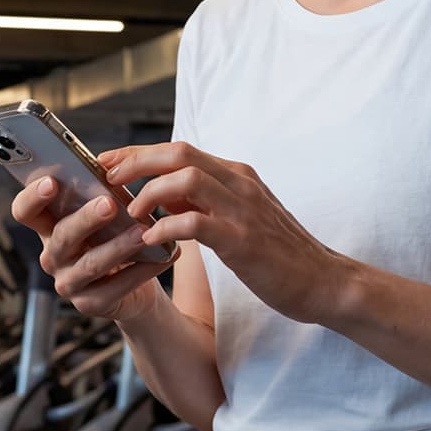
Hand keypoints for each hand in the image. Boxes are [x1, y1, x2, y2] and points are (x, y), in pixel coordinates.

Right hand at [10, 175, 171, 323]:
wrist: (136, 281)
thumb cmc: (116, 237)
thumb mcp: (106, 212)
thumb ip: (100, 192)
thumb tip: (111, 165)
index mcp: (49, 227)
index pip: (25, 211)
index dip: (33, 197)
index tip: (51, 181)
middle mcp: (53, 255)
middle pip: (62, 235)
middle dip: (86, 219)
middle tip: (109, 204)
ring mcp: (68, 282)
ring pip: (90, 263)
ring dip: (118, 246)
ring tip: (142, 232)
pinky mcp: (90, 304)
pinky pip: (115, 287)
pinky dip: (141, 271)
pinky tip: (162, 255)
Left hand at [101, 141, 350, 324]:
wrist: (324, 281)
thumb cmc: (279, 253)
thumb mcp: (239, 217)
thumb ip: (204, 202)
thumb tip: (162, 196)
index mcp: (237, 174)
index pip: (179, 149)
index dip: (137, 153)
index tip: (108, 164)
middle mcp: (239, 183)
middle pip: (177, 153)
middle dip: (134, 162)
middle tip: (106, 180)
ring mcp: (243, 209)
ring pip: (185, 179)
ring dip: (149, 194)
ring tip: (133, 215)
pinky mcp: (242, 240)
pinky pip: (195, 222)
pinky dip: (166, 228)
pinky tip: (151, 241)